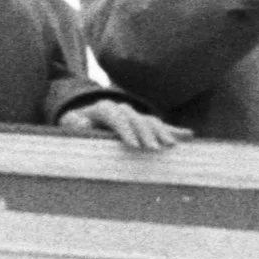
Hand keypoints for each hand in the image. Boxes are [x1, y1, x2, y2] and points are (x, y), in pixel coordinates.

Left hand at [59, 99, 191, 151]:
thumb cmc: (74, 127)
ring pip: (150, 121)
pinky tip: (188, 136)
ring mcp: (134, 116)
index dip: (125, 129)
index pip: (116, 115)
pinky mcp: (142, 124)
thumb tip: (82, 122)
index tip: (133, 146)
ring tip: (171, 146)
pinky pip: (159, 126)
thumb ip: (75, 124)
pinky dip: (173, 130)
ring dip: (161, 132)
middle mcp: (121, 109)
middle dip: (146, 133)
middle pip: (136, 118)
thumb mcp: (69, 125)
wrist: (81, 121)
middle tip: (154, 150)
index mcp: (103, 108)